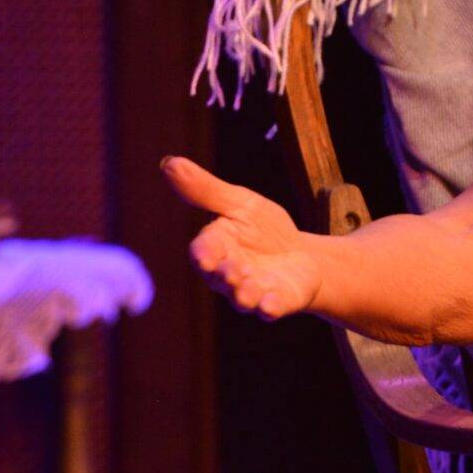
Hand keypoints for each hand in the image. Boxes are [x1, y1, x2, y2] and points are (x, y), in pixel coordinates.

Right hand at [162, 155, 325, 319]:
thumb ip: (206, 190)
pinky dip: (269, 308)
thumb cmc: (264, 230)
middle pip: (220, 278)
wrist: (303, 256)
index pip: (202, 252)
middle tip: (233, 268)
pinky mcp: (275, 303)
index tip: (205, 256)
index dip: (203, 254)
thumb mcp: (240, 204)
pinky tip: (270, 305)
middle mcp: (227, 275)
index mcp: (216, 247)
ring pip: (241, 298)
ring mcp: (252, 291)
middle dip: (226, 274)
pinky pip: (268, 309)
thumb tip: (169, 163)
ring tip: (250, 284)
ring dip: (245, 292)